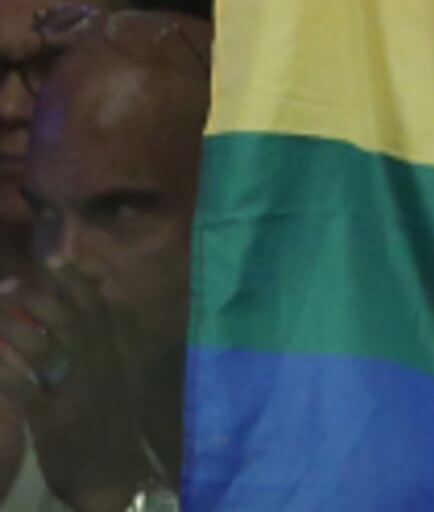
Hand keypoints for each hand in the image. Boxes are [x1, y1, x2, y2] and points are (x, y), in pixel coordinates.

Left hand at [0, 265, 159, 507]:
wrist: (111, 472)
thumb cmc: (113, 418)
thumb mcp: (125, 371)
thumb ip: (116, 331)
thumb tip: (102, 286)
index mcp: (119, 353)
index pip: (99, 306)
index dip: (75, 279)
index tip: (52, 258)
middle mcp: (102, 366)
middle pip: (69, 320)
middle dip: (37, 298)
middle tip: (11, 287)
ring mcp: (79, 392)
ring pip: (42, 348)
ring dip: (11, 328)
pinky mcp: (55, 419)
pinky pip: (22, 388)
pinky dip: (2, 372)